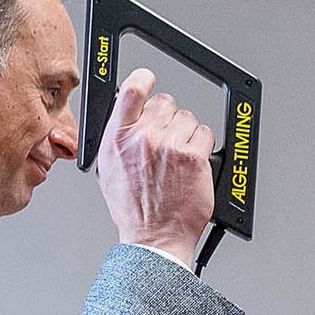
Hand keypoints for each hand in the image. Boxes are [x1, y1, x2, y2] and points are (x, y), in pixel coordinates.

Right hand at [97, 68, 215, 260]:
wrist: (154, 237)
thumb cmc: (133, 210)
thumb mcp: (109, 170)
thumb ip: (118, 138)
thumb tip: (126, 116)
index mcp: (117, 138)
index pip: (132, 91)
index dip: (143, 79)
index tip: (148, 77)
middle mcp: (142, 138)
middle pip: (166, 103)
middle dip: (169, 118)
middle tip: (168, 141)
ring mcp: (169, 146)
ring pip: (188, 119)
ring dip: (188, 134)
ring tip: (180, 158)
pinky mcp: (193, 157)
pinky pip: (205, 134)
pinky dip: (203, 146)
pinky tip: (194, 163)